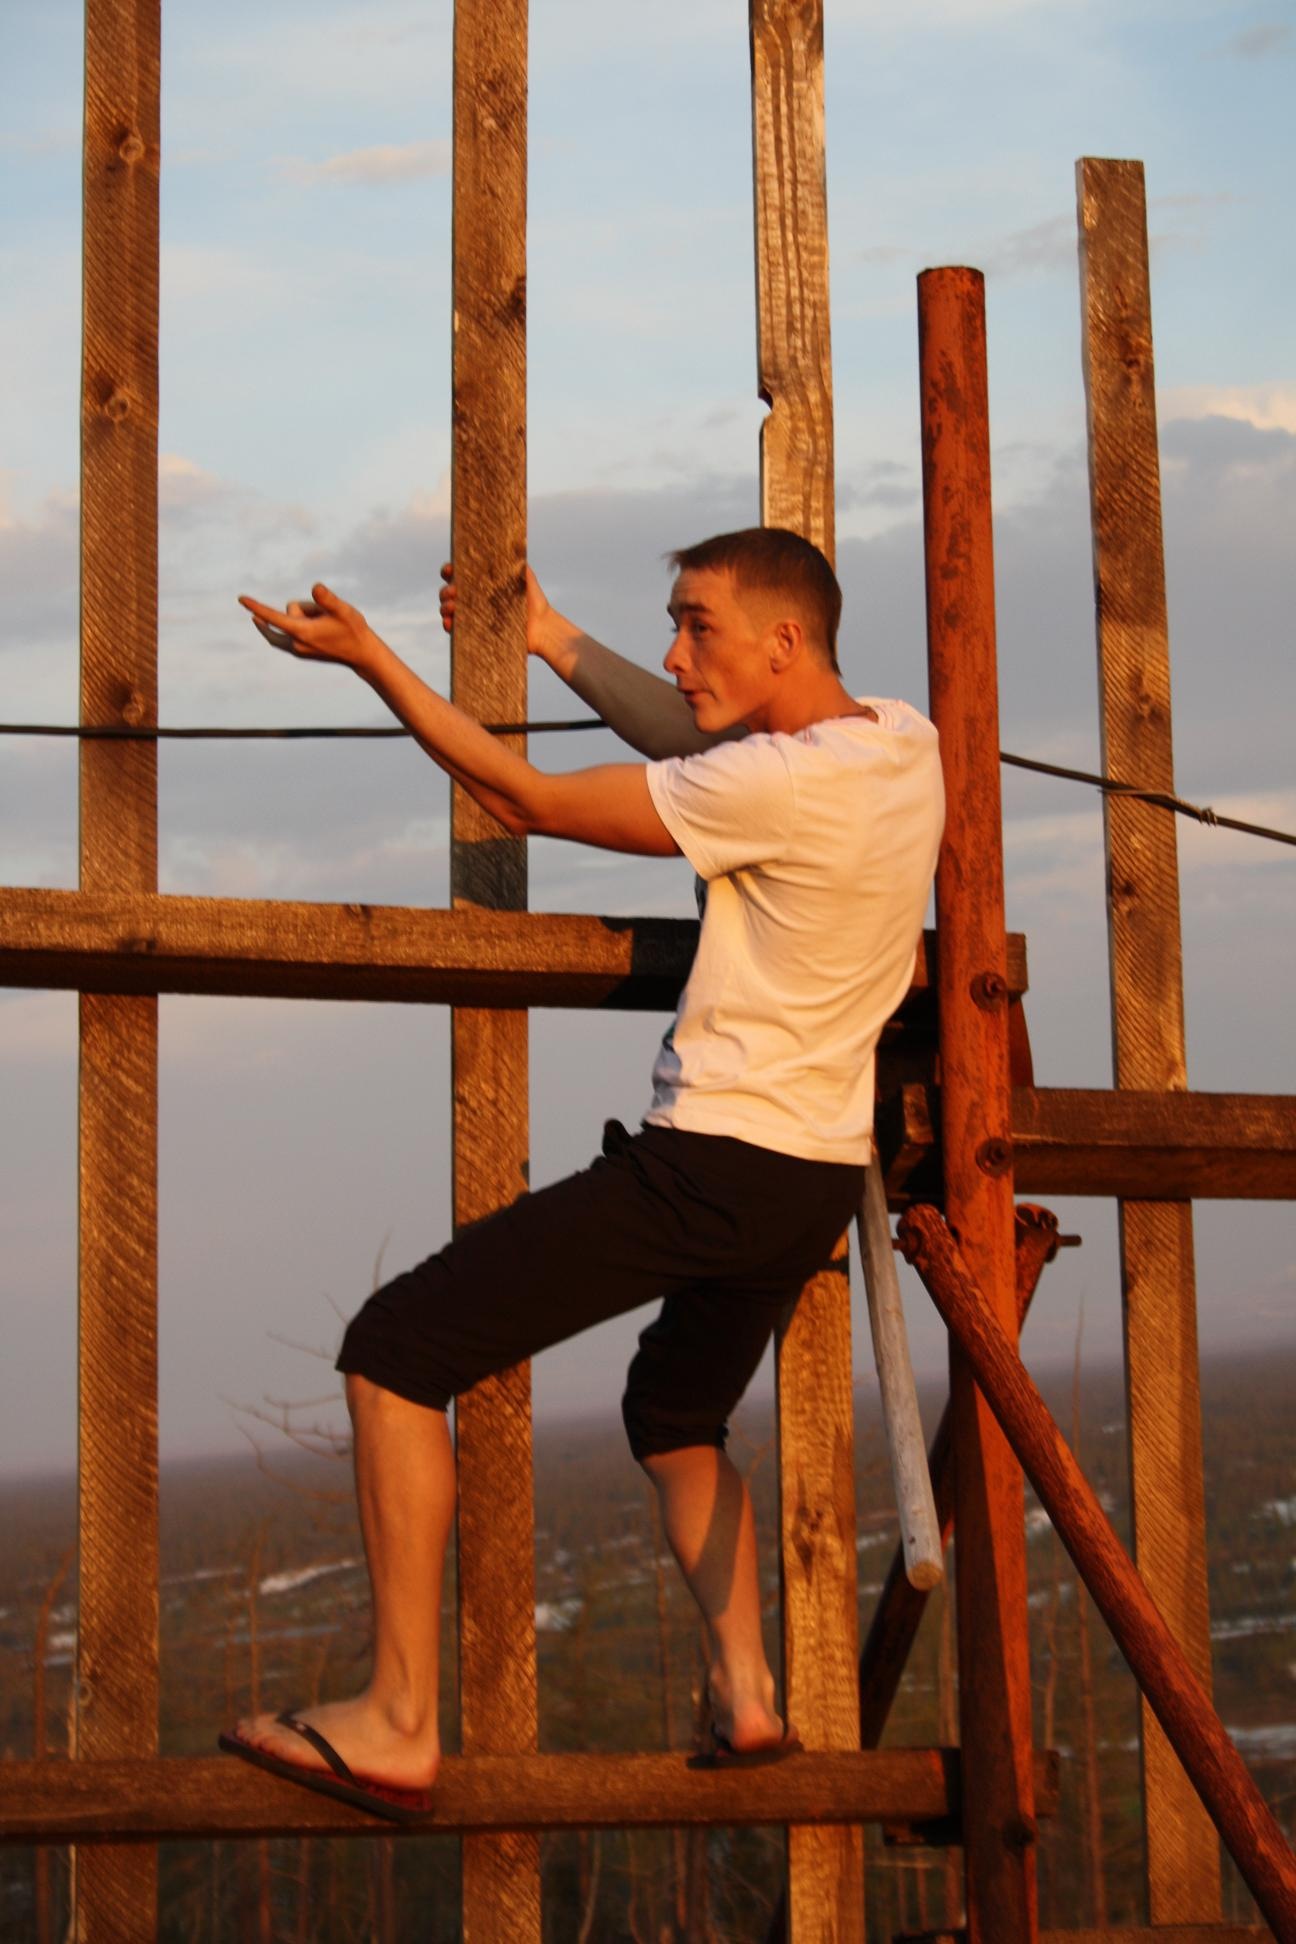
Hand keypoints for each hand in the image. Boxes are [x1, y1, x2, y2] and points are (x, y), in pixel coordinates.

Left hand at [238, 583, 375, 669]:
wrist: (362, 655)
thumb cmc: (354, 630)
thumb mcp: (343, 610)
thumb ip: (327, 599)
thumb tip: (315, 587)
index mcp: (303, 633)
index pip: (273, 617)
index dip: (256, 607)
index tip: (241, 599)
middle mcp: (296, 644)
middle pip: (289, 612)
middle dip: (305, 608)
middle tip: (327, 618)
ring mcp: (296, 650)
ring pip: (289, 621)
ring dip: (305, 617)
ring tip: (326, 625)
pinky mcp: (299, 653)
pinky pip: (283, 635)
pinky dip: (289, 626)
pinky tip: (286, 623)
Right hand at [438, 560, 564, 660]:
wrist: (542, 627)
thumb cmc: (534, 600)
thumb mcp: (524, 576)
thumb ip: (513, 561)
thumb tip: (505, 545)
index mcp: (481, 582)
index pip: (458, 574)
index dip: (449, 570)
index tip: (450, 570)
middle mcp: (474, 598)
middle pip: (449, 591)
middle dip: (446, 590)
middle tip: (454, 592)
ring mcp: (472, 615)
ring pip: (448, 609)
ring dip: (444, 606)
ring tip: (452, 606)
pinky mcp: (474, 633)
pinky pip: (455, 630)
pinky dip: (448, 625)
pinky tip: (449, 623)